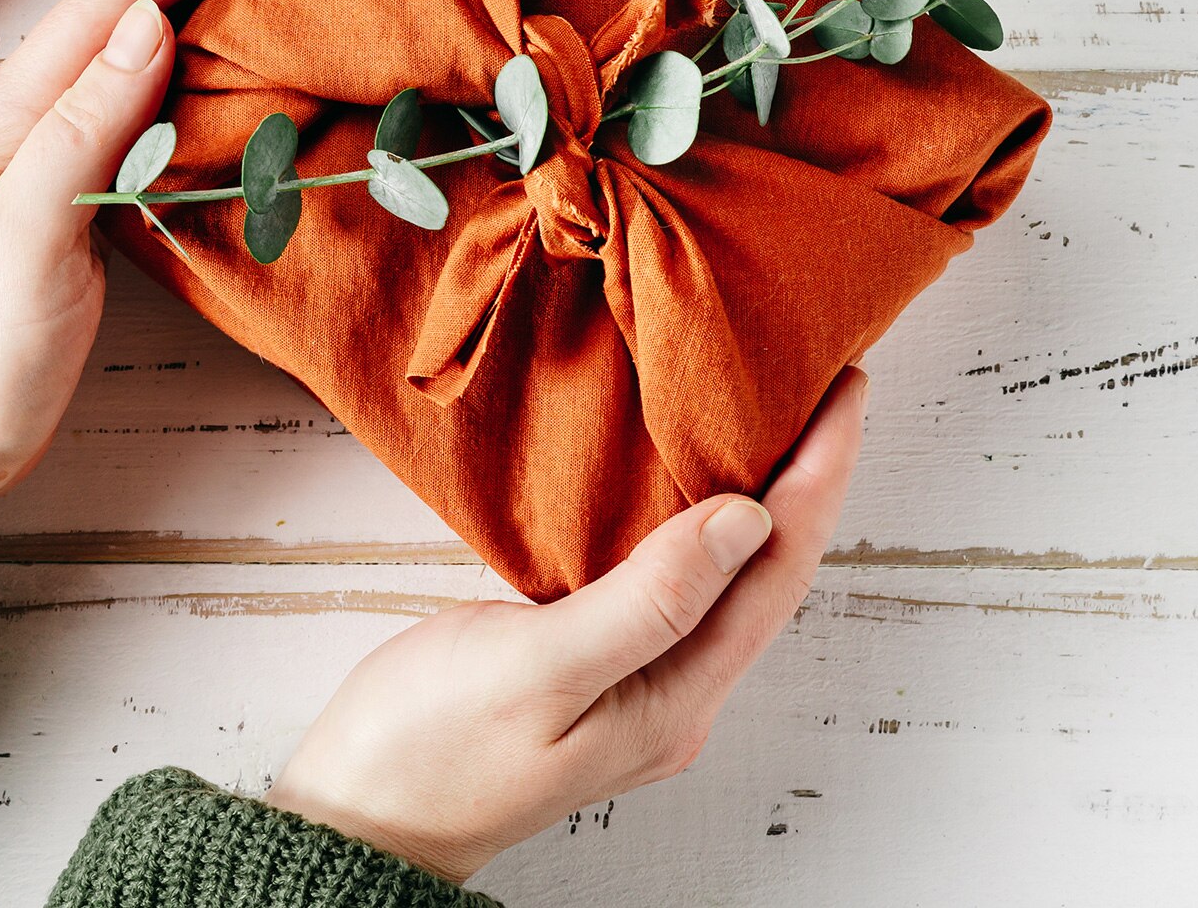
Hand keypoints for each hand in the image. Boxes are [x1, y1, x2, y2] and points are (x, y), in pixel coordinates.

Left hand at [0, 0, 312, 503]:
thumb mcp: (19, 240)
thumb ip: (81, 128)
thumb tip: (152, 20)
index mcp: (14, 107)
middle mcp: (38, 110)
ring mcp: (62, 151)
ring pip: (156, 45)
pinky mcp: (89, 196)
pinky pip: (162, 106)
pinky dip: (217, 70)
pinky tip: (260, 72)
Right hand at [266, 366, 867, 881]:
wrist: (354, 816)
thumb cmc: (429, 751)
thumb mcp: (537, 670)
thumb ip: (646, 601)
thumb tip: (745, 521)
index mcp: (675, 699)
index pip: (779, 572)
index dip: (819, 476)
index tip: (843, 390)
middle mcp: (674, 694)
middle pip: (768, 573)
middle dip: (804, 478)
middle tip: (821, 382)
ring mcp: (636, 683)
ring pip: (721, 574)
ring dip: (754, 493)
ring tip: (768, 412)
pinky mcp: (593, 663)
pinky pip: (668, 579)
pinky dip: (689, 516)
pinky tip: (678, 478)